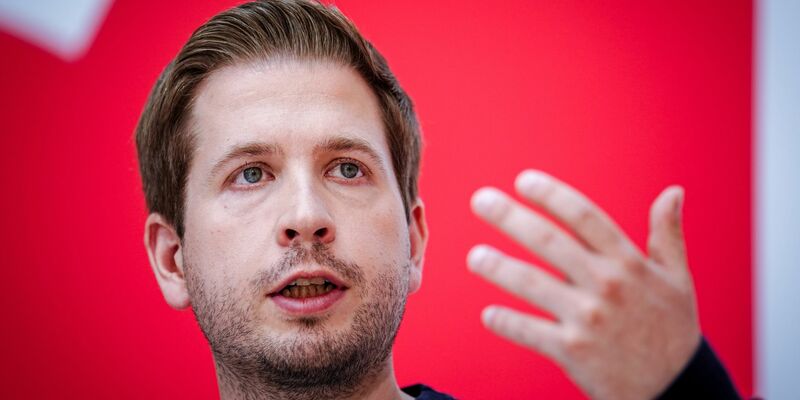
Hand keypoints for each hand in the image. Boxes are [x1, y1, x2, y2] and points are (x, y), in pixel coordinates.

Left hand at [467, 170, 700, 399]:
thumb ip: (668, 234)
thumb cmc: (672, 330)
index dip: (551, 195)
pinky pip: (529, 331)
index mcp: (629, 263)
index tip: (523, 180)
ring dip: (498, 267)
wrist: (677, 391)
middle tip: (480, 199)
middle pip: (549, 241)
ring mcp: (587, 319)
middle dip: (510, 217)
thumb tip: (673, 191)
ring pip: (531, 284)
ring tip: (475, 258)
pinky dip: (506, 322)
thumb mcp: (678, 280)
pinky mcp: (573, 351)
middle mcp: (606, 285)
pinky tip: (489, 314)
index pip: (584, 217)